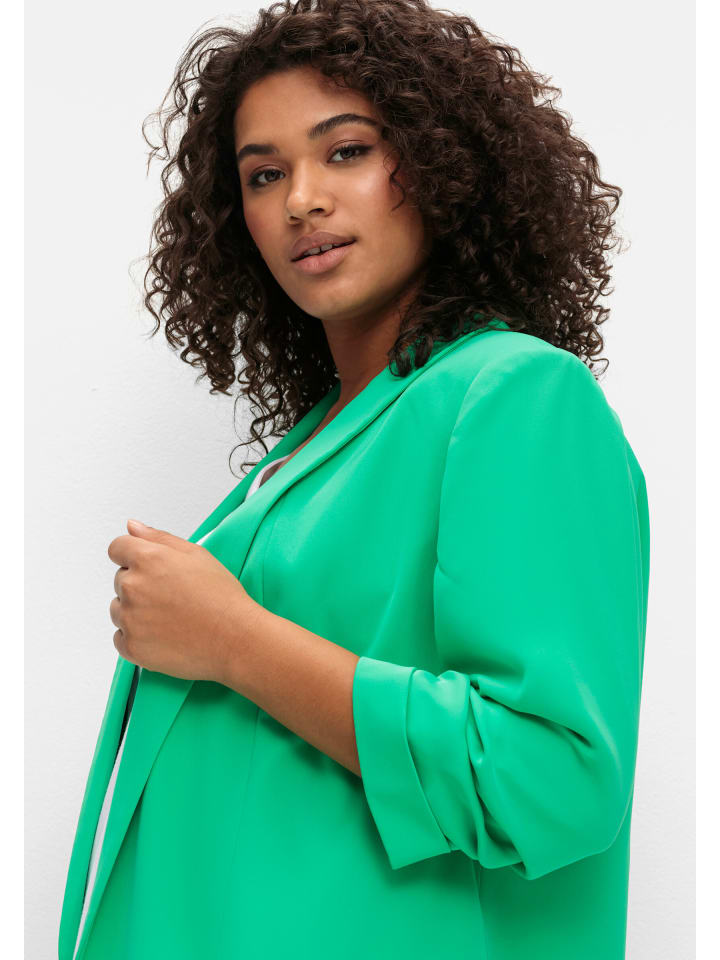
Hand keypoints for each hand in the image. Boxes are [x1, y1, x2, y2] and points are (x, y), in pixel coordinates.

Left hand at [108, 519, 258, 682]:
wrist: (235, 638)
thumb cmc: (221, 597)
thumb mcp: (196, 554)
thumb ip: (158, 537)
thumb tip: (132, 526)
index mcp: (148, 559)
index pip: (117, 548)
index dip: (133, 556)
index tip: (148, 568)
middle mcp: (133, 586)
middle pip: (120, 580)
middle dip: (140, 585)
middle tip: (172, 596)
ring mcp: (129, 619)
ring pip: (118, 609)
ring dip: (135, 611)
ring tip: (170, 617)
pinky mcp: (131, 646)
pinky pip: (120, 637)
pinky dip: (136, 637)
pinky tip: (163, 635)